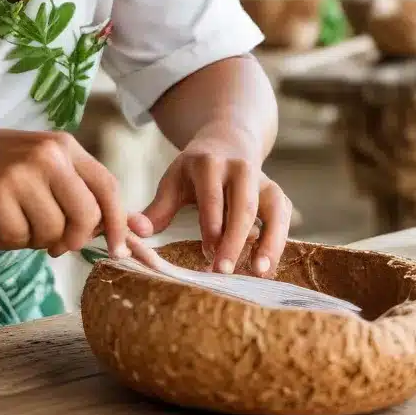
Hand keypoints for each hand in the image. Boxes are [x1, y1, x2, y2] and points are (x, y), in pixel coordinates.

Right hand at [0, 126, 130, 258]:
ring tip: (12, 226)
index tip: (119, 250)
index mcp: (63, 146)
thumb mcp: (36, 164)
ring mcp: (24, 173)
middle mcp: (49, 155)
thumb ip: (70, 189)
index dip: (118, 223)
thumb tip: (109, 232)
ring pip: (54, 232)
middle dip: (73, 241)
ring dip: (34, 241)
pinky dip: (7, 241)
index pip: (107, 186)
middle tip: (51, 246)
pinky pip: (21, 238)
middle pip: (87, 216)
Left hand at [131, 123, 292, 276]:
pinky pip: (283, 218)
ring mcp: (263, 180)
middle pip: (242, 206)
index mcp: (209, 164)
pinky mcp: (277, 194)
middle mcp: (240, 169)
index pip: (212, 197)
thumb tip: (133, 230)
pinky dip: (278, 242)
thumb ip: (157, 208)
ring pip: (271, 210)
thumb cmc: (194, 171)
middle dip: (235, 240)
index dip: (211, 225)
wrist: (228, 142)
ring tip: (258, 272)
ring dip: (269, 242)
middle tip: (224, 271)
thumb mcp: (173, 180)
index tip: (206, 254)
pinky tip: (266, 268)